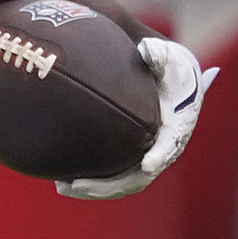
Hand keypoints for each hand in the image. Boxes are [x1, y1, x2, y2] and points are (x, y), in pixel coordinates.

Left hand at [57, 38, 218, 199]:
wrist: (168, 78)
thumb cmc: (168, 66)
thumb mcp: (167, 56)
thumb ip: (159, 54)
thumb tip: (147, 49)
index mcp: (177, 127)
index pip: (169, 146)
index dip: (160, 156)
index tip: (147, 165)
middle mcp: (162, 149)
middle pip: (138, 177)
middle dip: (110, 185)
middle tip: (77, 184)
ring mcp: (146, 157)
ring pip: (122, 182)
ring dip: (95, 188)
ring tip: (62, 186)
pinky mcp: (130, 157)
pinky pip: (111, 174)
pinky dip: (91, 179)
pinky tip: (60, 177)